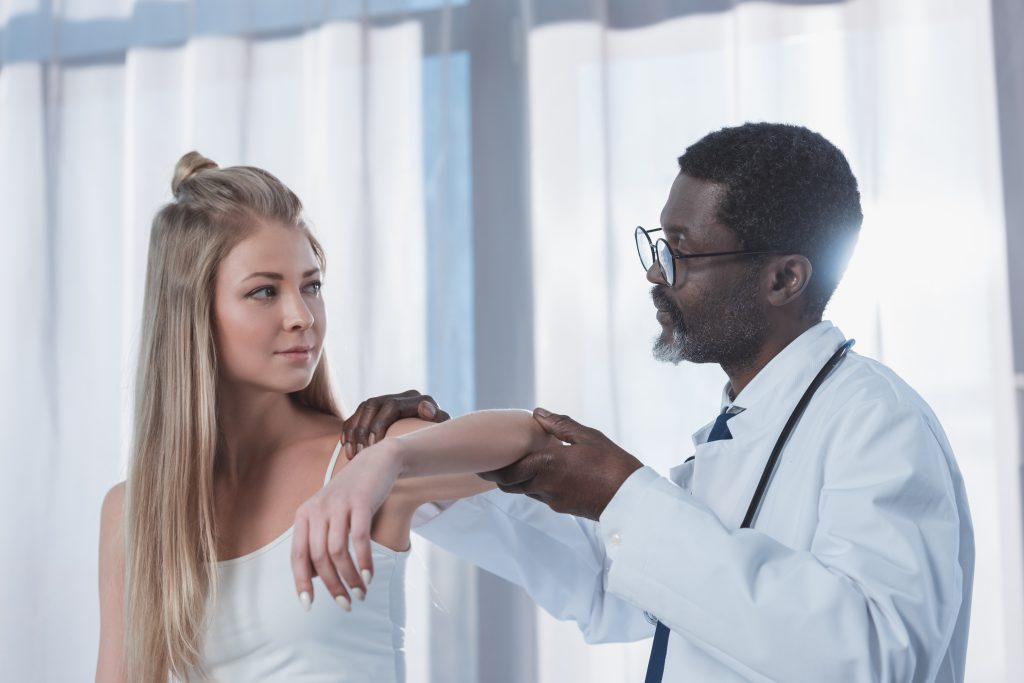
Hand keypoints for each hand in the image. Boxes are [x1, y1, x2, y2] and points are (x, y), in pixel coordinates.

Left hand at [290, 442, 400, 610]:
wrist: (377, 462)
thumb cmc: (352, 495)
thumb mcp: (329, 514)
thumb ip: (319, 540)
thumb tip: (313, 577)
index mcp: (304, 515)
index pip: (298, 555)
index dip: (301, 582)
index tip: (308, 605)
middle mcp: (317, 510)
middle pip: (319, 558)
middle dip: (332, 585)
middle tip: (345, 604)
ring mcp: (338, 505)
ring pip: (337, 552)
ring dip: (349, 578)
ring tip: (361, 593)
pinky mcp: (359, 502)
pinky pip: (358, 539)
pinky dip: (363, 561)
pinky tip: (369, 575)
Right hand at [342, 389, 449, 458]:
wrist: (434, 440)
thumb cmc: (440, 439)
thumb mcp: (443, 429)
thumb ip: (439, 418)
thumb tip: (426, 408)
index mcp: (416, 399)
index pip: (390, 406)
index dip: (379, 424)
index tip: (374, 446)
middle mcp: (400, 397)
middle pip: (372, 406)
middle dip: (363, 430)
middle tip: (360, 453)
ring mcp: (386, 401)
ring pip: (362, 410)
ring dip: (354, 432)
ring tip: (352, 454)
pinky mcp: (376, 411)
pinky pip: (356, 416)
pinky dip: (349, 430)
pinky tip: (346, 447)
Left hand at [478, 408, 643, 520]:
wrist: (631, 500)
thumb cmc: (612, 464)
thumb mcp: (587, 436)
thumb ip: (559, 424)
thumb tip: (537, 413)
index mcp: (546, 464)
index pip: (506, 472)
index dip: (491, 470)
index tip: (480, 463)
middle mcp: (544, 485)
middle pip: (510, 485)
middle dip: (500, 475)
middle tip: (493, 463)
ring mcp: (553, 500)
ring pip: (525, 490)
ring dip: (519, 480)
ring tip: (520, 464)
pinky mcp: (563, 508)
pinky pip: (541, 496)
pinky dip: (536, 485)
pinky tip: (547, 473)